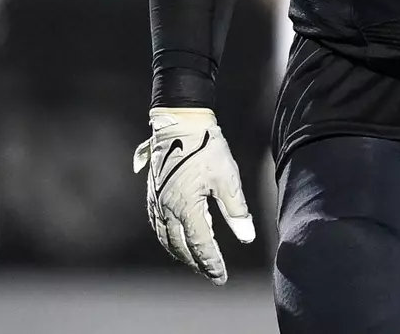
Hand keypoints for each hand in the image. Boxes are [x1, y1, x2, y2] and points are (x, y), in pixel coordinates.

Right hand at [133, 107, 253, 283]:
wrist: (181, 121)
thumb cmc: (207, 147)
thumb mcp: (228, 178)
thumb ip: (236, 210)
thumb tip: (246, 236)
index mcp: (186, 206)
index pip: (200, 245)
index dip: (211, 264)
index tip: (221, 277)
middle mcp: (167, 208)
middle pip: (180, 246)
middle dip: (196, 263)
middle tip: (211, 273)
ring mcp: (156, 201)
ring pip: (166, 238)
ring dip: (180, 253)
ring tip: (195, 261)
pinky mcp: (153, 193)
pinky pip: (157, 225)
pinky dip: (167, 238)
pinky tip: (175, 239)